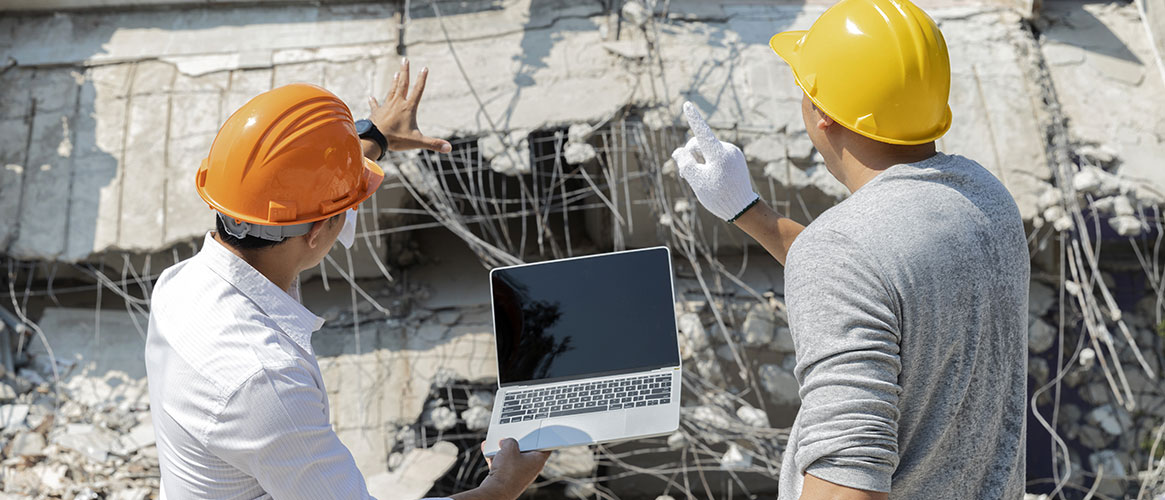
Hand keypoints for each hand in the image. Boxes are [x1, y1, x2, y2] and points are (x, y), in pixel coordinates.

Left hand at [367, 58, 451, 153]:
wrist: (375, 139)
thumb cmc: (395, 139)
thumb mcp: (417, 141)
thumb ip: (434, 144)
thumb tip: (449, 148)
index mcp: (408, 108)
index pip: (418, 90)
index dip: (422, 79)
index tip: (424, 67)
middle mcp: (397, 103)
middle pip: (402, 84)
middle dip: (405, 71)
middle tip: (405, 60)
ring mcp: (386, 106)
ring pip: (391, 91)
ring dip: (394, 82)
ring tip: (397, 73)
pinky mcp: (376, 112)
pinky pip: (375, 105)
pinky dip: (374, 102)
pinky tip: (370, 97)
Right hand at [475, 439, 549, 499]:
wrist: (496, 491)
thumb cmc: (507, 472)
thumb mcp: (509, 447)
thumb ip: (510, 440)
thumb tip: (506, 442)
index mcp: (538, 460)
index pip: (544, 445)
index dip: (539, 436)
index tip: (534, 430)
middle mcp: (531, 468)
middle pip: (525, 449)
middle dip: (516, 442)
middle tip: (510, 437)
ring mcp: (520, 473)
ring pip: (513, 457)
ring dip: (504, 450)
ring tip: (496, 445)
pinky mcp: (509, 478)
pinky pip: (504, 464)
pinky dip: (497, 458)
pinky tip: (489, 451)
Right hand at [671, 101, 759, 220]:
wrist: (743, 207)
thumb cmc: (719, 195)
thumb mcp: (696, 180)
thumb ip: (684, 163)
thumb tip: (678, 151)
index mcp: (719, 153)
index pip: (702, 132)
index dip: (693, 118)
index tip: (687, 104)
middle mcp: (728, 149)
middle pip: (699, 144)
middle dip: (690, 156)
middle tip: (685, 175)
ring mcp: (733, 153)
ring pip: (707, 150)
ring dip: (699, 161)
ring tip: (702, 179)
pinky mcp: (735, 158)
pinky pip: (716, 155)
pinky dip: (709, 163)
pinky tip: (710, 177)